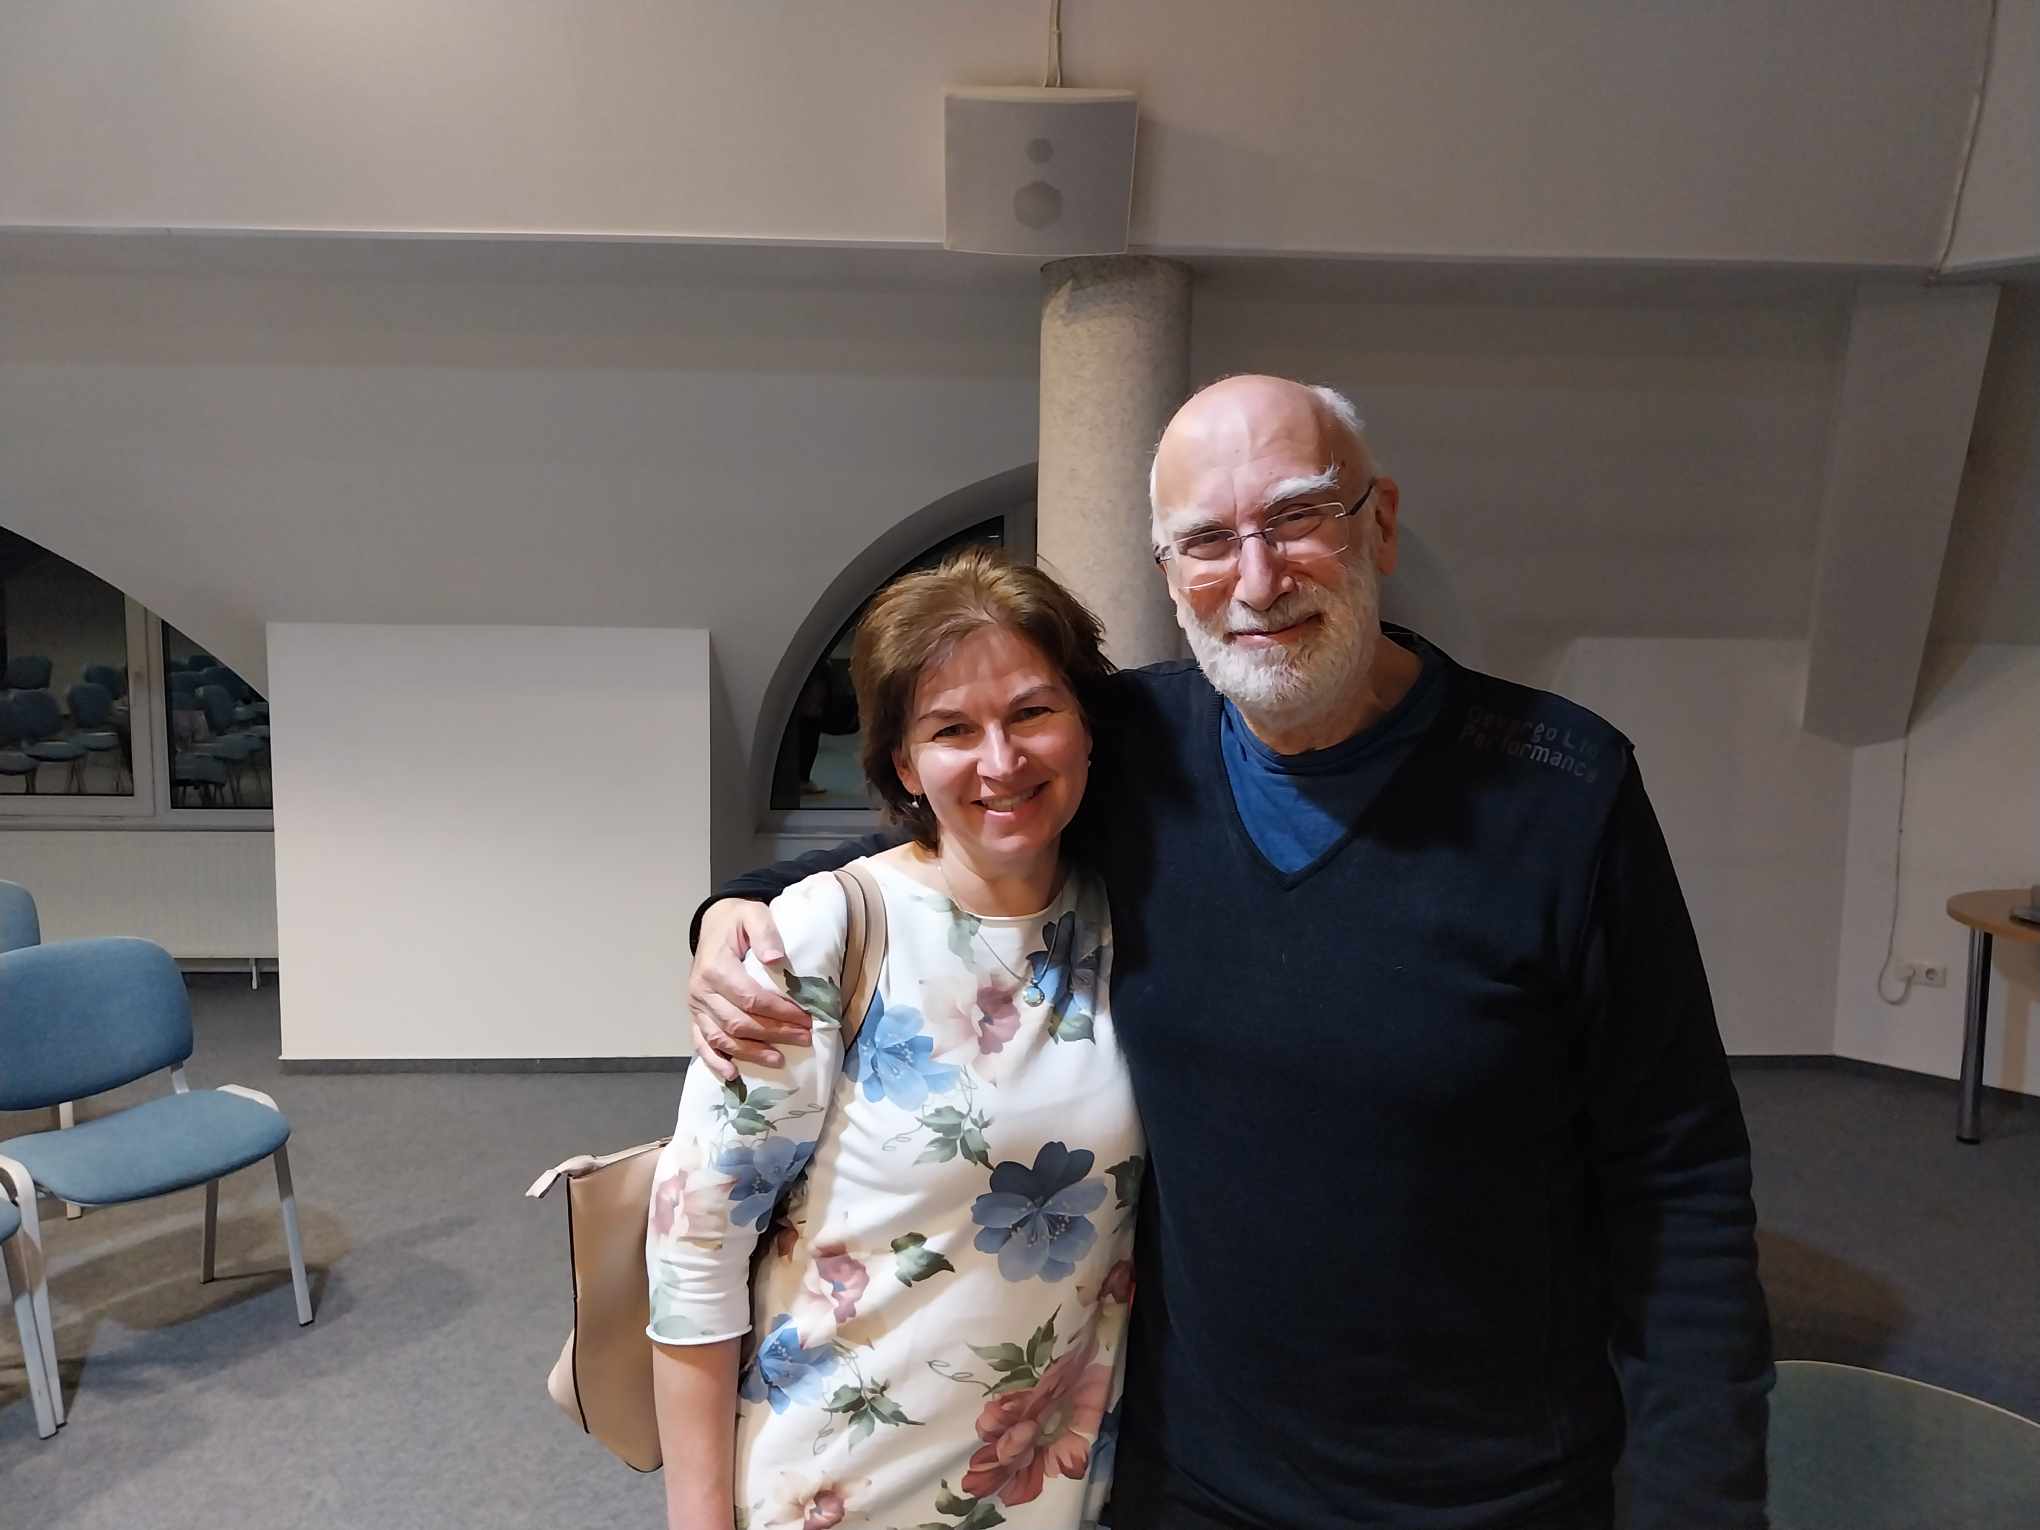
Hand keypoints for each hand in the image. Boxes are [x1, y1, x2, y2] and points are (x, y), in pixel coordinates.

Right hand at [687, 899, 814, 1082]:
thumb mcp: (754, 915)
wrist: (714, 923)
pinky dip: (715, 1062)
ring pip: (722, 1038)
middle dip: (774, 1034)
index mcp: (716, 967)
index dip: (779, 1012)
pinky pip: (701, 1043)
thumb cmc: (737, 921)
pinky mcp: (695, 1015)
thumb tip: (776, 959)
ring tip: (779, 1060)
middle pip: (738, 1023)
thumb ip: (765, 933)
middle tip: (803, 1039)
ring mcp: (696, 1006)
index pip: (750, 998)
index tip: (805, 1019)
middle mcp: (701, 990)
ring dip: (751, 1052)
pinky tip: (733, 1075)